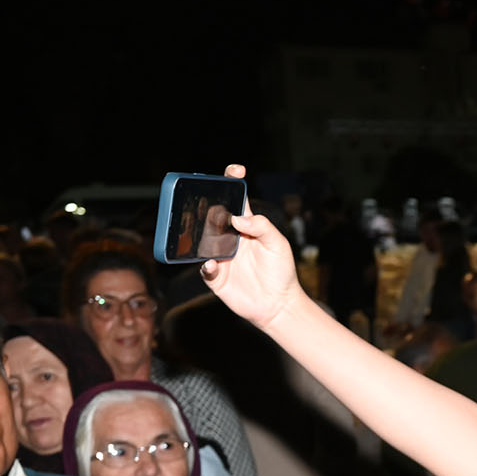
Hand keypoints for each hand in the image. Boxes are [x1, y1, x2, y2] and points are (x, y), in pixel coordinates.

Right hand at [200, 165, 300, 333]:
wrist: (278, 305)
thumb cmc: (281, 272)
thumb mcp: (278, 244)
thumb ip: (262, 227)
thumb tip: (238, 218)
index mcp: (246, 225)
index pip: (236, 199)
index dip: (232, 182)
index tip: (235, 170)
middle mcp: (229, 237)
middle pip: (212, 215)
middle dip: (205, 204)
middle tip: (202, 198)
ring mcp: (220, 256)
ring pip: (201, 239)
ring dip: (196, 232)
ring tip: (195, 227)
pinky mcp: (216, 277)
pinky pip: (204, 268)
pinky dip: (206, 265)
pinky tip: (212, 264)